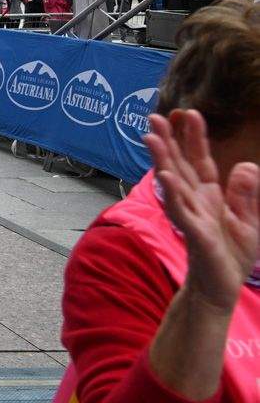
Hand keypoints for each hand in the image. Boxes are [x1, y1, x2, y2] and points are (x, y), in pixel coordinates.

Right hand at [146, 110, 259, 312]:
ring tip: (152, 137)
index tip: (190, 113)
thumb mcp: (249, 221)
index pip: (200, 161)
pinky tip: (165, 177)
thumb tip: (246, 164)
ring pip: (174, 183)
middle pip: (179, 165)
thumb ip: (246, 194)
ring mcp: (191, 215)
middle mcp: (195, 200)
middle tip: (154, 117)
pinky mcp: (194, 233)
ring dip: (162, 159)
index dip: (195, 138)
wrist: (219, 289)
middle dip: (168, 141)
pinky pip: (181, 211)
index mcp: (209, 195)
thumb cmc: (230, 255)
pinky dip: (172, 193)